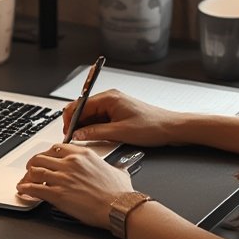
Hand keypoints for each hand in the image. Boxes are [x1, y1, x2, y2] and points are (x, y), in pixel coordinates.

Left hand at [16, 142, 133, 227]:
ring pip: (35, 171)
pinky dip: (25, 189)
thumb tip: (118, 168)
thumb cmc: (120, 193)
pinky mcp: (57, 194)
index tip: (45, 158)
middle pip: (42, 157)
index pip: (57, 148)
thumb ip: (111, 167)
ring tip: (24, 180)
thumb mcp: (117, 171)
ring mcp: (63, 178)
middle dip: (33, 164)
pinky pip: (34, 188)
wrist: (119, 207)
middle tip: (30, 169)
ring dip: (27, 176)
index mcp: (83, 155)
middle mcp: (70, 163)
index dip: (47, 154)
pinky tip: (22, 190)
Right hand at [62, 90, 180, 146]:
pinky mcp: (118, 114)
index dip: (70, 119)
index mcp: (109, 98)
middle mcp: (110, 99)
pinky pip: (100, 120)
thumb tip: (78, 135)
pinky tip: (95, 138)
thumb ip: (95, 133)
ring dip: (86, 127)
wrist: (171, 128)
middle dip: (76, 124)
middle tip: (73, 139)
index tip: (67, 132)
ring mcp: (114, 106)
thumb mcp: (120, 132)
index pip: (80, 105)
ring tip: (84, 140)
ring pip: (91, 116)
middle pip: (83, 110)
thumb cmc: (152, 126)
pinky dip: (95, 129)